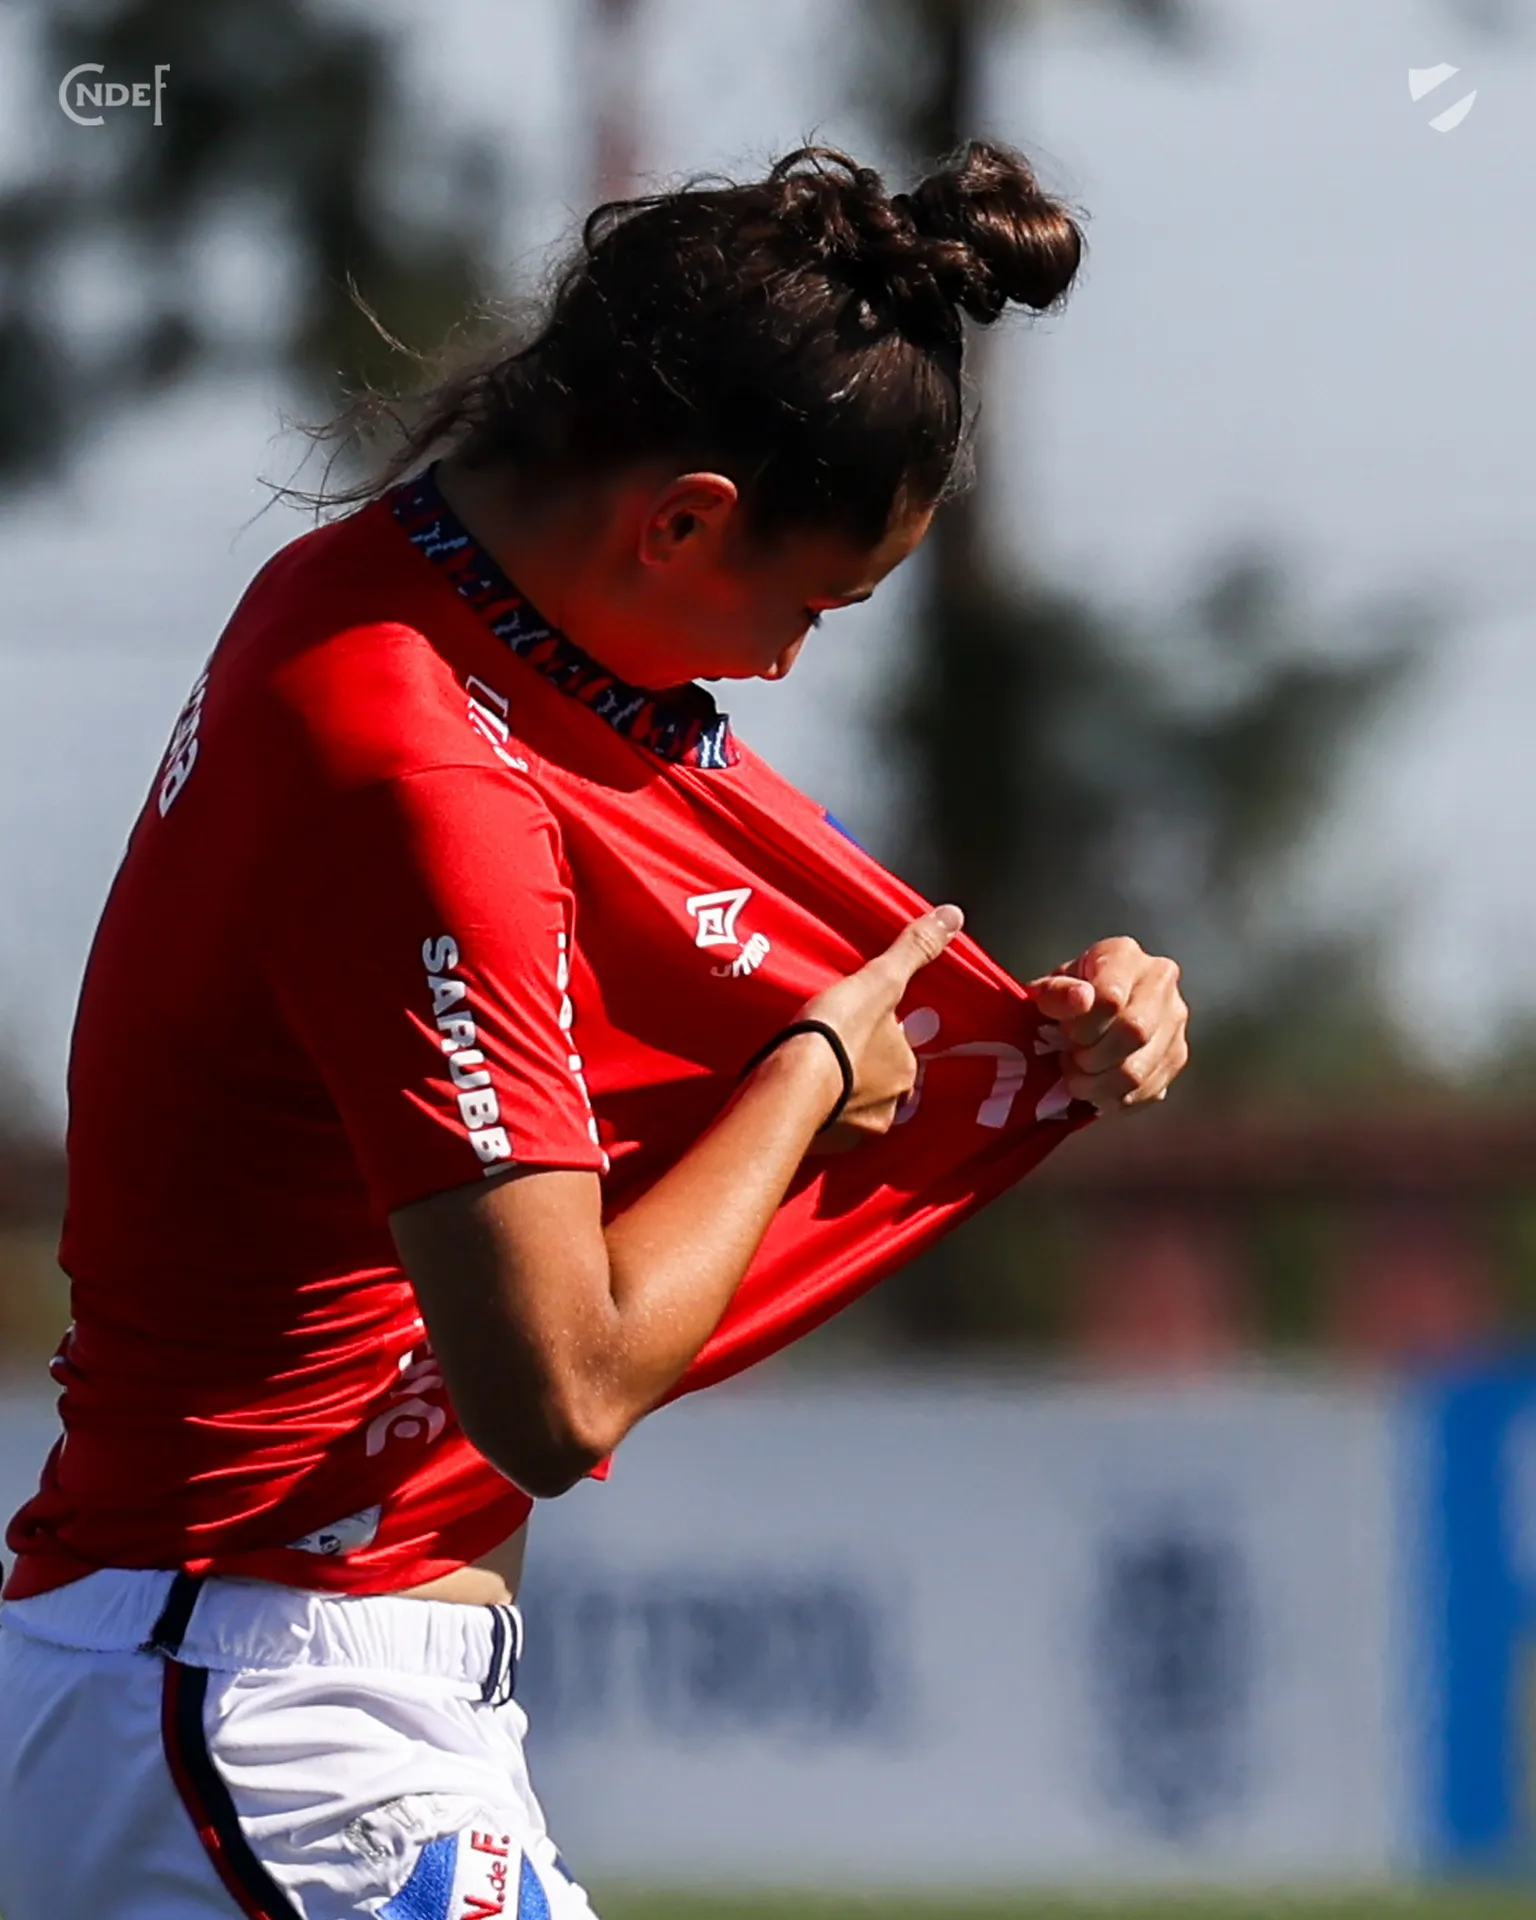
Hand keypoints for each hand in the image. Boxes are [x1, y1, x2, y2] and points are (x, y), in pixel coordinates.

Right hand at [793, 904, 964, 1152]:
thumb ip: (914, 950)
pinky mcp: (828, 1148)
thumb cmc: (837, 1029)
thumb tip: (954, 915)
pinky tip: (797, 1097)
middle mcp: (892, 1105)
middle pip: (880, 1081)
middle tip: (831, 1049)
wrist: (789, 1082)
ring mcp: (860, 1130)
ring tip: (810, 1073)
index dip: (876, 1035)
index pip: (898, 1049)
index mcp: (906, 1069)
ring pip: (855, 1106)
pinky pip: (829, 1128)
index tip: (852, 1026)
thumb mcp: (879, 980)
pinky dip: (819, 1115)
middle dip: (861, 1069)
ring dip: (840, 1093)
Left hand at [1028, 937, 1187, 1116]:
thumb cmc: (1068, 996)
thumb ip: (1056, 993)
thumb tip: (1080, 999)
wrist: (1091, 1010)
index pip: (1111, 998)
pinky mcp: (1177, 1054)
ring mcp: (1175, 1020)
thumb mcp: (1050, 989)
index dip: (1082, 1026)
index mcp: (1125, 955)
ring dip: (1100, 1085)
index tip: (1065, 1033)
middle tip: (1070, 1060)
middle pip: (1134, 1032)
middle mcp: (1161, 982)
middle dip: (1092, 1057)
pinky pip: (1149, 1090)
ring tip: (1080, 1077)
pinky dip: (1117, 1099)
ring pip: (1141, 1069)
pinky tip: (1099, 1090)